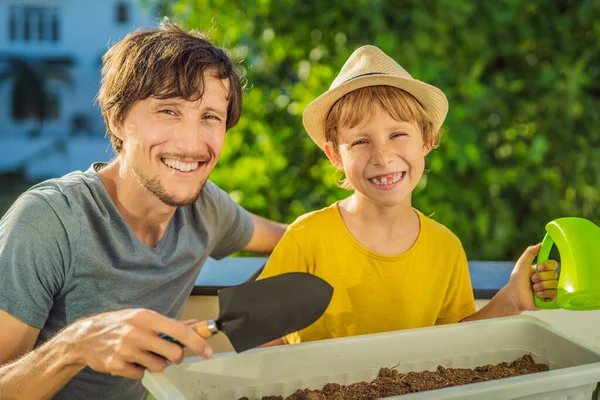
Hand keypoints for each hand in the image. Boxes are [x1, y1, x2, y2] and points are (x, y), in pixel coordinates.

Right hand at [65, 309, 212, 379]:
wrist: (84, 337)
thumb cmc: (118, 324)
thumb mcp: (142, 317)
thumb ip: (169, 323)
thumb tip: (195, 324)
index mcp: (145, 317)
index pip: (178, 330)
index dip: (196, 342)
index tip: (208, 351)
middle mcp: (136, 332)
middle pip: (172, 353)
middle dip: (176, 357)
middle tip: (170, 355)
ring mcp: (126, 350)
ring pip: (159, 366)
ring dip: (156, 363)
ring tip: (145, 354)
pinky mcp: (117, 365)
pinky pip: (141, 374)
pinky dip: (139, 369)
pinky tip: (131, 360)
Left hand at [507, 243, 558, 311]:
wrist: (514, 296)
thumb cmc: (517, 280)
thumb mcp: (522, 263)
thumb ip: (530, 252)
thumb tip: (541, 244)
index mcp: (542, 270)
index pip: (553, 264)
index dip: (548, 266)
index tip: (539, 267)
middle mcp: (547, 279)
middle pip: (555, 274)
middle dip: (542, 277)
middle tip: (532, 280)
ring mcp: (550, 289)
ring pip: (555, 284)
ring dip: (542, 286)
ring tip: (534, 289)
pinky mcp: (551, 299)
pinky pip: (556, 294)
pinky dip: (545, 294)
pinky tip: (538, 296)